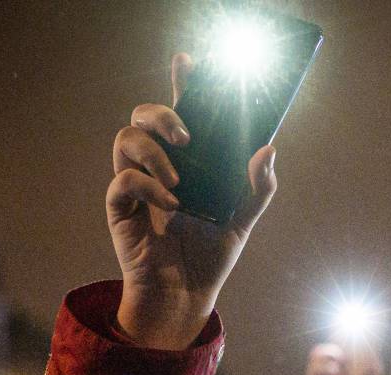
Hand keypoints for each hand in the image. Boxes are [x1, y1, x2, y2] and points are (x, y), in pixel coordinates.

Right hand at [109, 53, 278, 348]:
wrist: (187, 296)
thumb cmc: (211, 255)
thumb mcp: (243, 219)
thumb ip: (258, 186)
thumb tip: (269, 148)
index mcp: (187, 161)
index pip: (181, 113)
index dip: (182, 84)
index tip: (189, 63)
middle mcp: (158, 166)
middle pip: (143, 115)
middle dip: (162, 113)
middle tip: (187, 136)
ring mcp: (136, 185)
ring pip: (125, 139)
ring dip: (153, 152)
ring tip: (179, 180)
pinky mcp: (121, 209)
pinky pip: (122, 181)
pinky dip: (147, 187)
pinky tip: (171, 204)